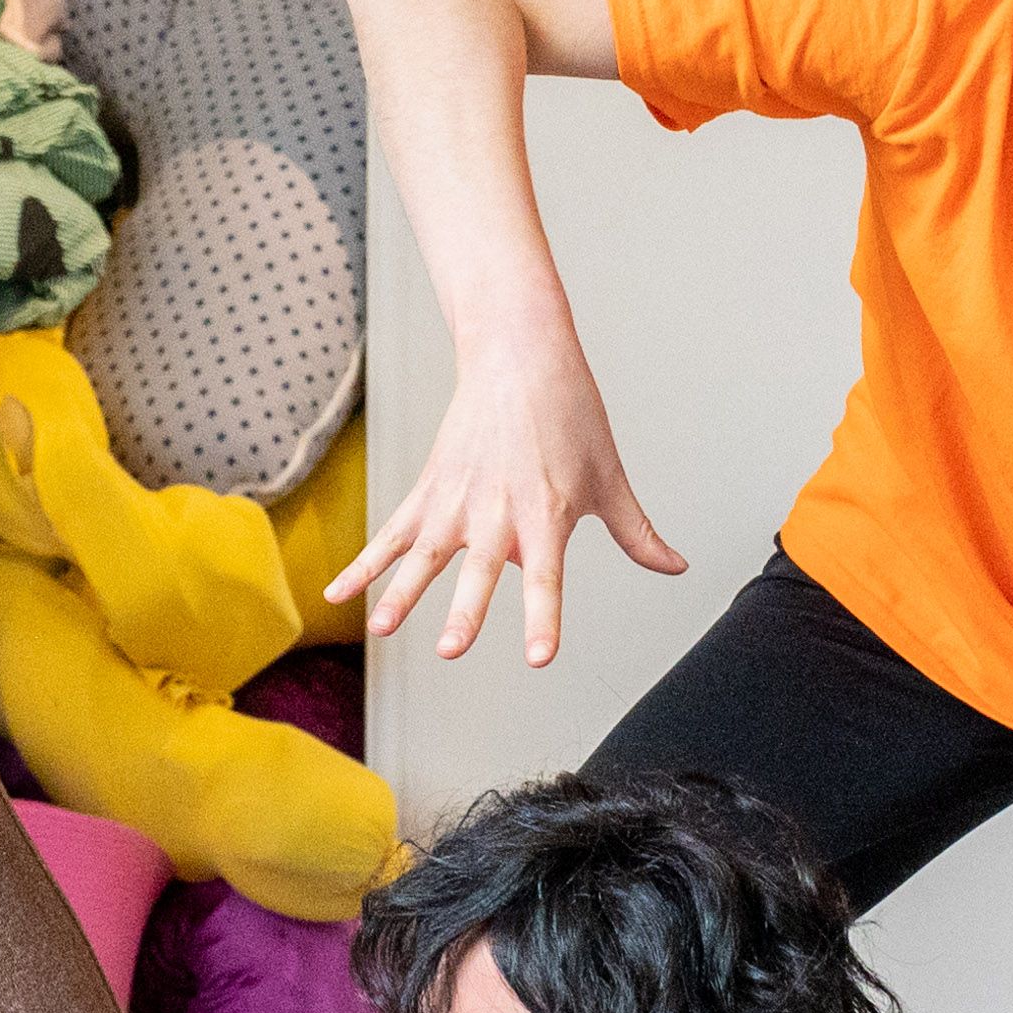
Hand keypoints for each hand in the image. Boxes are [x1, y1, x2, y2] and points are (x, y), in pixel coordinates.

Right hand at [330, 336, 683, 663]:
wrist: (520, 356)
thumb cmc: (570, 414)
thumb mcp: (609, 476)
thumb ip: (637, 533)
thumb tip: (674, 567)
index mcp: (546, 514)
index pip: (545, 577)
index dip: (543, 618)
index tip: (539, 656)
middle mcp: (497, 512)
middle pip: (479, 570)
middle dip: (464, 611)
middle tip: (451, 648)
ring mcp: (456, 501)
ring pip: (424, 555)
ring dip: (400, 593)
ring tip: (381, 628)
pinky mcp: (429, 489)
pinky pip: (391, 533)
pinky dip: (363, 564)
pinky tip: (338, 593)